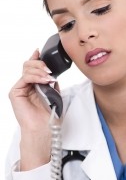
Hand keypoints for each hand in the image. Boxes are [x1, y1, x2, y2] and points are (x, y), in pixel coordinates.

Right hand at [9, 49, 57, 169]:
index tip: (41, 51)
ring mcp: (20, 88)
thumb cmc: (49, 116)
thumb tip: (53, 73)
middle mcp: (25, 86)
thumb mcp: (55, 94)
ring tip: (49, 77)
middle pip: (29, 65)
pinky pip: (25, 78)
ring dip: (40, 71)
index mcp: (34, 85)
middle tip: (50, 70)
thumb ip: (52, 83)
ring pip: (27, 69)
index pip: (33, 67)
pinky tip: (44, 80)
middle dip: (41, 64)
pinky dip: (36, 77)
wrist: (44, 128)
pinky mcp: (15, 92)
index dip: (36, 58)